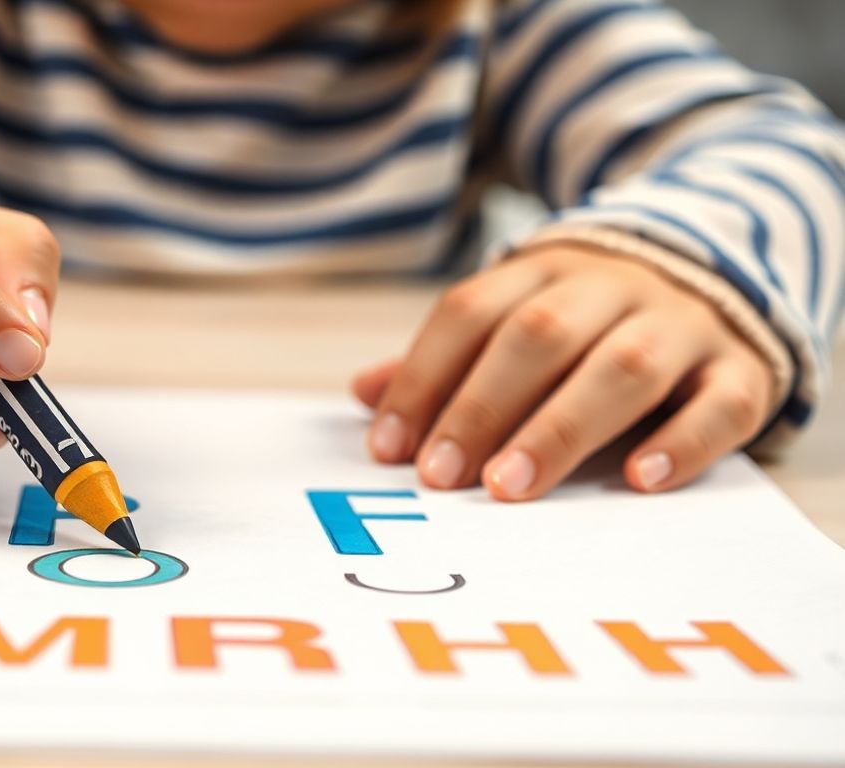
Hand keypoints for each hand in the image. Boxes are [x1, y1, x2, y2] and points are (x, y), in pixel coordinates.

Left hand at [352, 244, 775, 499]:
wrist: (714, 277)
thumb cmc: (586, 323)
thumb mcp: (515, 321)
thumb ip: (445, 362)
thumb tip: (362, 396)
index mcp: (543, 270)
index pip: (470, 313)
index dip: (424, 378)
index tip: (389, 448)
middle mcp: (612, 288)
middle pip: (540, 336)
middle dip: (483, 406)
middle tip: (442, 476)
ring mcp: (681, 325)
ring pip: (624, 366)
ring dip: (561, 427)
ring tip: (511, 486)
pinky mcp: (740, 369)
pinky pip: (720, 401)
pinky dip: (681, 441)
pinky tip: (637, 478)